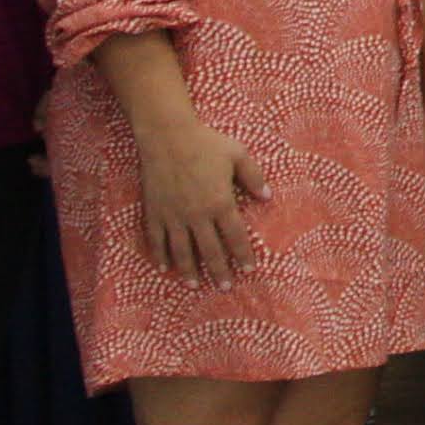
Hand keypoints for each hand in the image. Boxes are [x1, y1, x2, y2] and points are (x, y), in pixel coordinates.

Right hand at [136, 110, 260, 285]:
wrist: (167, 137)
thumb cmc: (206, 143)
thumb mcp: (238, 155)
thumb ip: (254, 177)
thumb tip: (268, 197)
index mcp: (220, 203)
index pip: (235, 237)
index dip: (243, 255)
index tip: (250, 269)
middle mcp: (197, 215)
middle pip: (210, 250)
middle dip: (219, 271)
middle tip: (225, 287)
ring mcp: (174, 216)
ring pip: (182, 251)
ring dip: (189, 271)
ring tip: (195, 286)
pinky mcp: (155, 212)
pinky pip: (157, 240)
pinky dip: (161, 256)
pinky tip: (165, 269)